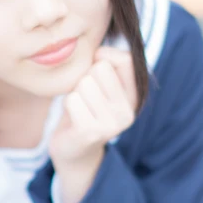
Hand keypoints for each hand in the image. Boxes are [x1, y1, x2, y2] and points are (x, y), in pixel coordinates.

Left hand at [49, 47, 136, 202]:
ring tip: (79, 107)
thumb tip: (100, 53)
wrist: (73, 149)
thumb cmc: (85, 108)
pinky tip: (73, 118)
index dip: (102, 57)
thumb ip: (106, 63)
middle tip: (85, 97)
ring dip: (74, 92)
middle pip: (100, 68)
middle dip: (85, 77)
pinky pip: (72, 99)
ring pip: (84, 83)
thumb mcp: (100, 83)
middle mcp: (128, 111)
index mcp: (135, 97)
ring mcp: (111, 124)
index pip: (124, 58)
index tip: (94, 70)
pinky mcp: (91, 132)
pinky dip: (67, 104)